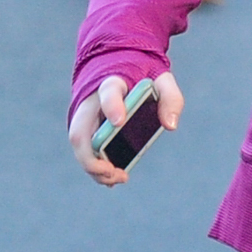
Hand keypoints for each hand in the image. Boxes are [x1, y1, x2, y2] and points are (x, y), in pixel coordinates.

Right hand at [68, 70, 182, 187]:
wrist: (120, 72)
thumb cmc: (142, 77)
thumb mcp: (162, 81)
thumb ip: (170, 97)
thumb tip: (170, 125)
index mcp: (112, 83)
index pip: (109, 92)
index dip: (112, 106)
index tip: (120, 121)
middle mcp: (91, 102)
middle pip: (80, 131)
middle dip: (92, 157)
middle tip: (112, 171)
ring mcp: (85, 119)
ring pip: (80, 148)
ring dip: (94, 168)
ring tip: (119, 178)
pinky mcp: (88, 132)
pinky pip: (86, 153)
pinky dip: (96, 170)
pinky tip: (112, 180)